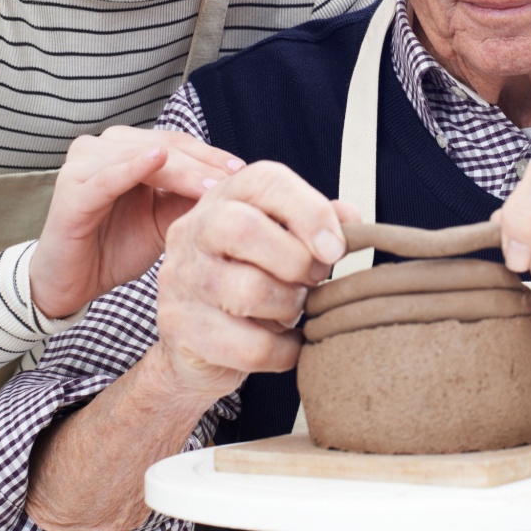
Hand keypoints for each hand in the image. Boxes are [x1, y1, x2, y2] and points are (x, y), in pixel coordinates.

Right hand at [30, 127, 244, 318]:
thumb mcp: (164, 222)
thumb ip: (190, 200)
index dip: (212, 156)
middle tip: (237, 178)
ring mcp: (84, 164)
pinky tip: (157, 160)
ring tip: (213, 184)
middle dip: (203, 163)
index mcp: (129, 150)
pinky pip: (106, 175)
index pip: (180, 145)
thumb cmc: (116, 248)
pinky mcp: (71, 189)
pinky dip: (131, 167)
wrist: (71, 283)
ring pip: (142, 156)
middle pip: (166, 146)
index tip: (246, 171)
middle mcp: (105, 148)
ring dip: (180, 169)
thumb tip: (237, 187)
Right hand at [155, 161, 355, 395]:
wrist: (199, 343)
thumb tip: (350, 219)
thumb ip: (319, 222)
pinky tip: (286, 343)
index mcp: (225, 198)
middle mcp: (193, 230)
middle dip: (296, 259)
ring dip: (290, 306)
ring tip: (294, 309)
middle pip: (244, 228)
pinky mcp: (180, 327)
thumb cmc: (251, 280)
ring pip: (249, 290)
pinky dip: (283, 350)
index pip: (264, 181)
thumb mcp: (285, 242)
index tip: (336, 247)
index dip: (309, 210)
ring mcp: (180, 278)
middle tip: (314, 279)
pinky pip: (250, 345)